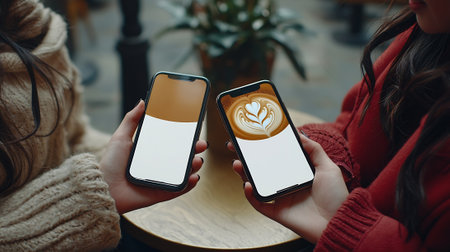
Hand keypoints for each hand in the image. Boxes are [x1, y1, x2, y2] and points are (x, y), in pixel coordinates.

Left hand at [100, 100, 207, 213]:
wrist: (103, 187)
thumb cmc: (109, 163)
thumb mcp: (121, 137)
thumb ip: (132, 120)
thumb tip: (142, 101)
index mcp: (150, 152)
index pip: (171, 143)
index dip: (184, 137)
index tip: (193, 129)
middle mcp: (158, 166)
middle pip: (181, 157)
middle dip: (194, 150)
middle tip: (200, 144)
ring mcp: (161, 180)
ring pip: (183, 172)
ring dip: (194, 166)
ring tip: (197, 160)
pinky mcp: (161, 193)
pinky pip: (179, 189)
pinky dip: (189, 184)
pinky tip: (194, 177)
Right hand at [228, 135, 347, 242]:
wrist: (338, 221)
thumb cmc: (336, 196)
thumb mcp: (328, 167)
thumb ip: (314, 150)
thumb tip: (299, 133)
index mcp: (296, 173)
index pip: (275, 157)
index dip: (263, 148)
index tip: (252, 136)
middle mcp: (286, 184)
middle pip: (261, 169)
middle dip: (247, 158)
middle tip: (235, 147)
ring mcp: (280, 198)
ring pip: (256, 184)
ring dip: (243, 174)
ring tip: (237, 163)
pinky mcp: (277, 211)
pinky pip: (259, 203)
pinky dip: (250, 195)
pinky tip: (247, 185)